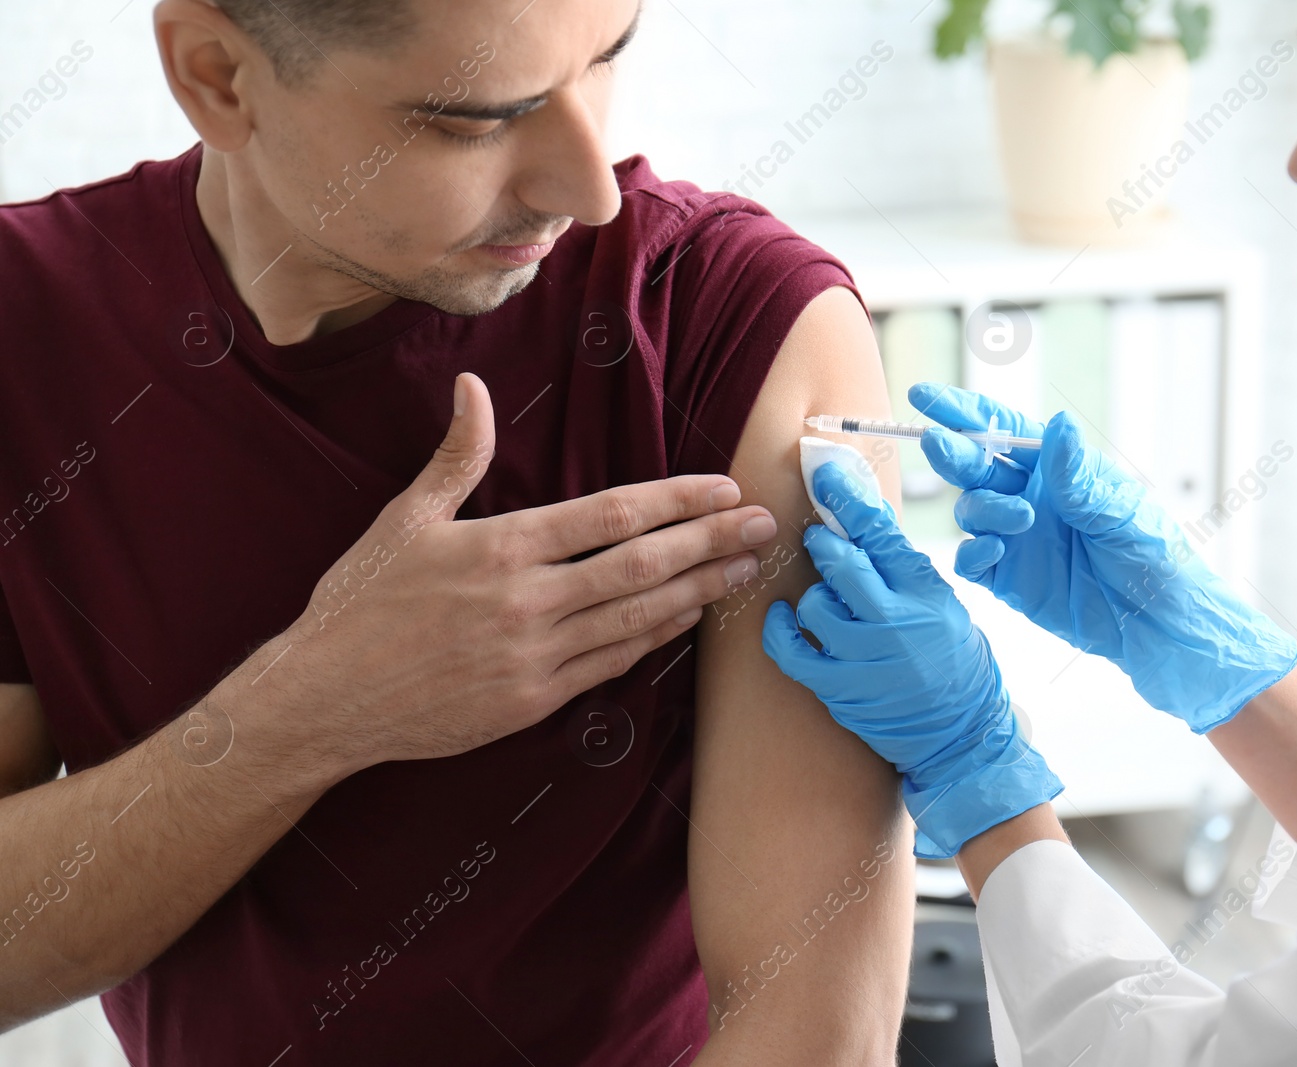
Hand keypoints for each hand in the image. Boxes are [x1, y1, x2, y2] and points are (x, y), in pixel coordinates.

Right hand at [279, 373, 775, 781]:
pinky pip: (612, 663)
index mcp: (500, 548)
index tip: (723, 488)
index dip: (677, 501)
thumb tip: (473, 387)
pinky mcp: (534, 701)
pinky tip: (688, 618)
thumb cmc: (359, 604)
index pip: (612, 516)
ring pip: (639, 618)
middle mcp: (528, 601)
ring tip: (745, 569)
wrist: (322, 700)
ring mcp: (535, 657)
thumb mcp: (404, 520)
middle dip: (712, 541)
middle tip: (765, 524)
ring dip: (700, 591)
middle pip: (643, 565)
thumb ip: (456, 456)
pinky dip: (656, 637)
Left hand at [762, 461, 1061, 858]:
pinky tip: (784, 618)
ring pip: (816, 606)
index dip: (847, 497)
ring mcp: (866, 659)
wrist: (963, 734)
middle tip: (820, 538)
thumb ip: (902, 566)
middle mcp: (897, 622)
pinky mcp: (841, 690)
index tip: (825, 472)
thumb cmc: (954, 661)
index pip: (881, 533)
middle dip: (825, 543)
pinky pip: (793, 652)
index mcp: (926, 592)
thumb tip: (862, 520)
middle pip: (843, 563)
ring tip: (826, 600)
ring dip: (814, 597)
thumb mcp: (942, 603)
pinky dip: (782, 631)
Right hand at [910, 381, 1296, 732]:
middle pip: (975, 465)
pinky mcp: (1007, 578)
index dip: (962, 410)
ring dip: (984, 507)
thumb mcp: (1120, 508)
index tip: (924, 396)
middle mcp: (1029, 496)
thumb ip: (1078, 474)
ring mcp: (1014, 537)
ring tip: (1021, 519)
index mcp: (1057, 467)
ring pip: (970, 509)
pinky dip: (973, 551)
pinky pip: (971, 558)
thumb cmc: (1153, 554)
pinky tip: (995, 550)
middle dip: (953, 452)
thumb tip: (1058, 424)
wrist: (1158, 623)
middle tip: (937, 443)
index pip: (1001, 428)